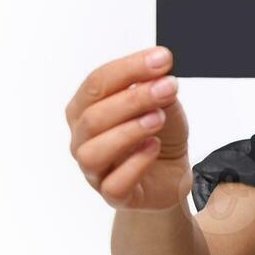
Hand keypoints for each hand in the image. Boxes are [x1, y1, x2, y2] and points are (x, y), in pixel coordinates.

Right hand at [65, 47, 188, 209]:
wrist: (172, 174)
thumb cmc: (158, 135)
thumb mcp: (162, 105)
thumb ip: (155, 87)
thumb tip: (157, 68)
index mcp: (85, 109)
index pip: (97, 83)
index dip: (129, 69)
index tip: (162, 59)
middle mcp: (82, 138)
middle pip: (93, 116)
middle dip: (133, 99)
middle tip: (167, 88)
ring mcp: (94, 170)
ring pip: (93, 152)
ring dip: (128, 131)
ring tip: (157, 120)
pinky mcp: (112, 195)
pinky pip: (114, 184)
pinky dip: (135, 164)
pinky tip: (153, 148)